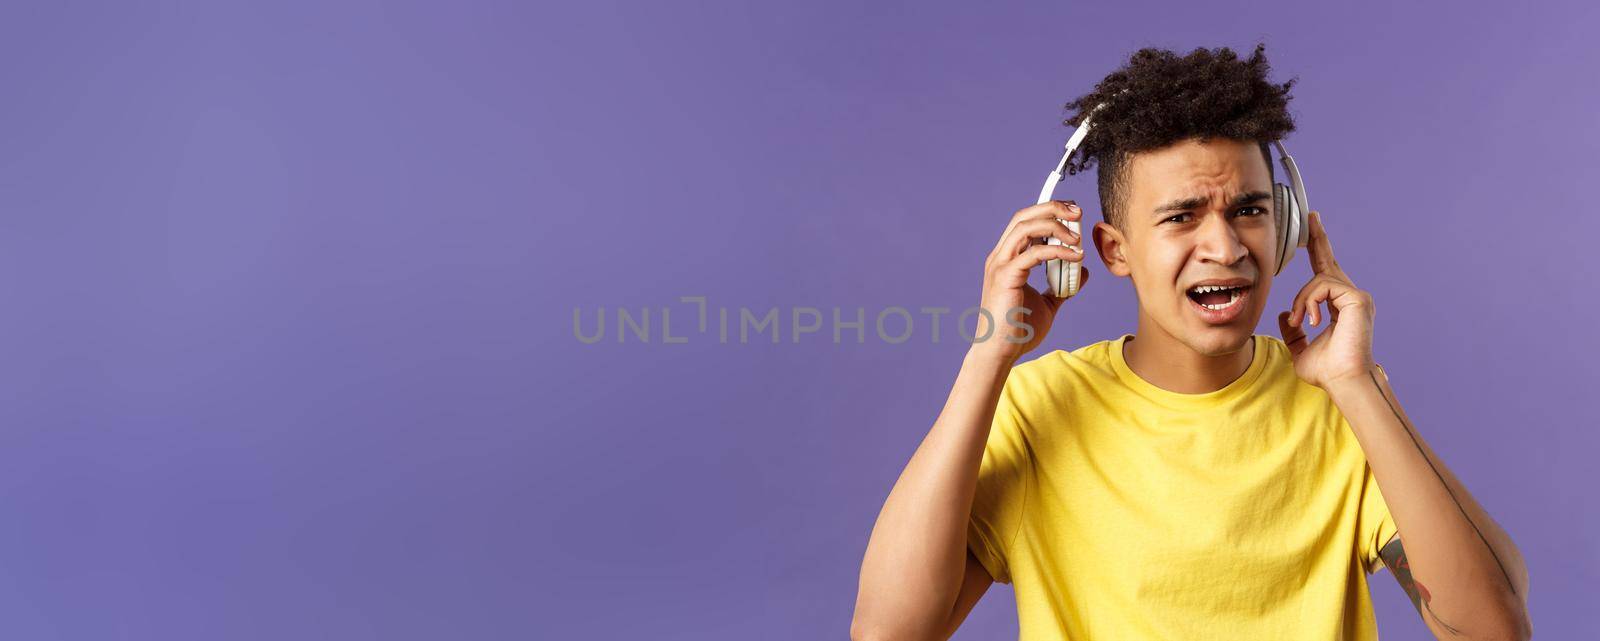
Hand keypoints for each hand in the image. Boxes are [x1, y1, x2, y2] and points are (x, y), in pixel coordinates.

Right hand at [971, 200, 1089, 363]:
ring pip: (1025, 228)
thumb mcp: (1047, 303)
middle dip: (1052, 208)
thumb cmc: (1019, 330)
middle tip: (1078, 212)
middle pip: (1023, 216)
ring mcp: (1000, 265)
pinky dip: (1057, 251)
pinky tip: (1074, 257)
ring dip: (1055, 226)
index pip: (1025, 222)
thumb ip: (1061, 286)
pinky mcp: (1006, 277)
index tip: (1073, 213)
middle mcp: (1000, 257)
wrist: (1002, 351)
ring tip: (1077, 237)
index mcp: (1007, 259)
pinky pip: (1033, 254)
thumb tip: (1080, 272)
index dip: (1048, 211)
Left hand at [1276, 211, 1375, 388]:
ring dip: (1303, 300)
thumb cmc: (1327, 371)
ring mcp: (1357, 297)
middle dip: (1318, 238)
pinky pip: (1323, 287)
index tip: (1312, 229)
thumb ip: (1294, 332)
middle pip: (1328, 261)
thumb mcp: (1301, 349)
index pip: (1325, 274)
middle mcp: (1351, 298)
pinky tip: (1312, 321)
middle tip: (1312, 216)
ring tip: (1303, 322)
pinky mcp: (1358, 299)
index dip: (1318, 251)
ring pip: (1318, 279)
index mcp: (1338, 307)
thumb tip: (1286, 314)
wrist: (1343, 382)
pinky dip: (1311, 302)